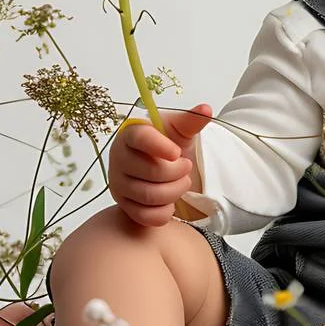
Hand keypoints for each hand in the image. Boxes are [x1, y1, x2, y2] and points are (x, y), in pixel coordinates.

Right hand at [108, 104, 211, 226]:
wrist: (165, 166)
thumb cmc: (169, 144)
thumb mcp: (181, 130)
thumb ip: (192, 120)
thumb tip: (206, 109)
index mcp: (131, 134)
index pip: (139, 138)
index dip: (160, 146)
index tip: (177, 152)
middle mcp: (118, 159)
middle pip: (151, 172)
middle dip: (178, 172)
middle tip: (185, 166)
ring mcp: (119, 184)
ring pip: (150, 196)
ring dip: (176, 191)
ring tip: (182, 181)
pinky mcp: (124, 206)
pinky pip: (146, 216)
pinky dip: (165, 212)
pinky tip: (171, 202)